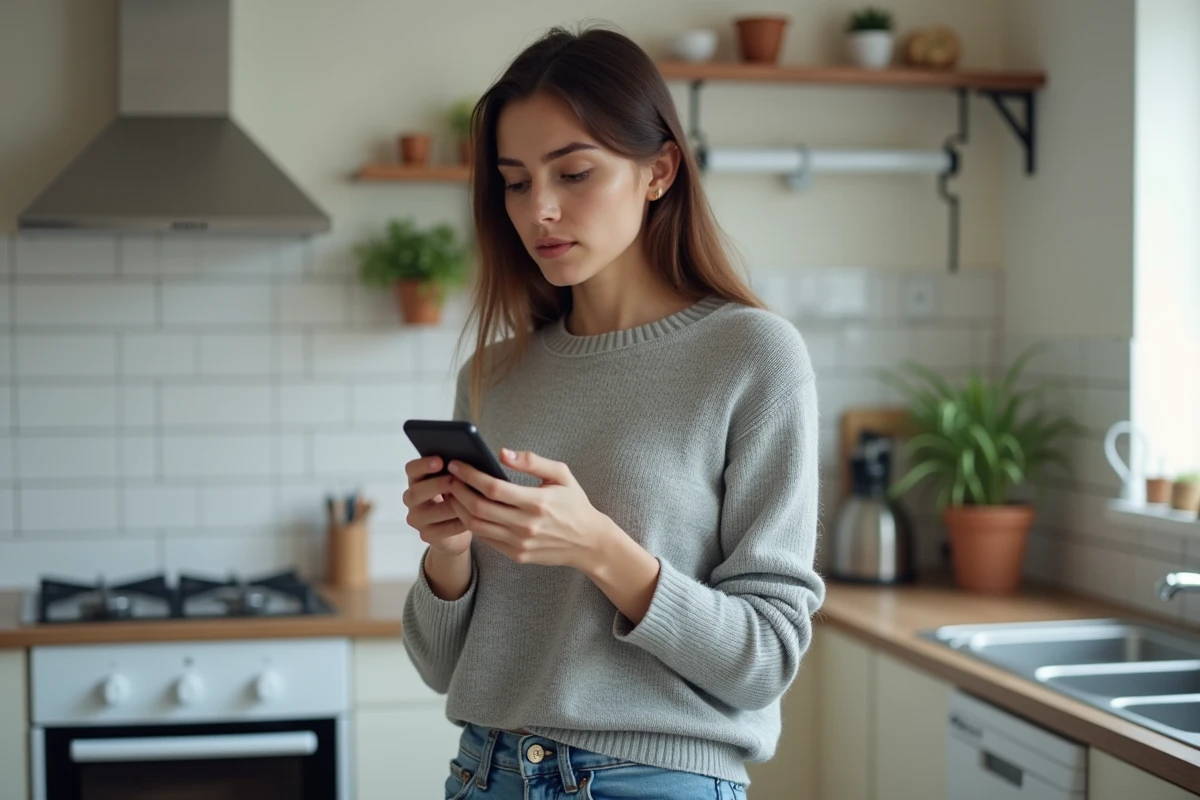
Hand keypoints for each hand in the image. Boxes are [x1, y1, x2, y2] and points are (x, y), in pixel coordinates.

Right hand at [402, 456, 471, 556]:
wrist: (456, 532)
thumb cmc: (456, 499)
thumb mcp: (453, 483)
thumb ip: (453, 472)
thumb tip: (466, 462)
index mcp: (416, 480)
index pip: (411, 469)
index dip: (423, 465)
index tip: (440, 461)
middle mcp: (412, 499)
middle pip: (417, 491)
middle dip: (437, 484)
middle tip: (453, 480)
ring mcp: (416, 519)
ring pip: (432, 512)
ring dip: (453, 505)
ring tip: (470, 500)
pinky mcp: (426, 535)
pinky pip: (443, 529)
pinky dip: (459, 522)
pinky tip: (472, 518)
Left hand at [445, 449, 611, 569]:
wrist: (588, 543)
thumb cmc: (574, 504)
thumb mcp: (561, 475)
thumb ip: (532, 461)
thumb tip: (501, 453)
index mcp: (537, 502)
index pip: (493, 488)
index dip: (470, 475)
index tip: (456, 464)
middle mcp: (526, 525)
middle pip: (479, 508)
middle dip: (458, 490)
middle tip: (449, 477)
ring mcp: (520, 543)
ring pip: (477, 526)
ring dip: (459, 508)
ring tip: (453, 492)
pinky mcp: (517, 555)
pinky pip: (486, 539)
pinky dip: (471, 523)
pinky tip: (466, 510)